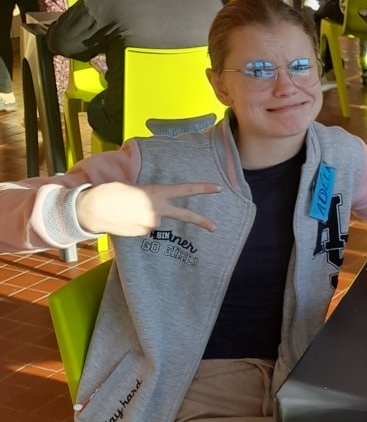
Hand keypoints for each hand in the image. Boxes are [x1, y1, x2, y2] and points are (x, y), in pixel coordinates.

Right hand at [77, 182, 219, 236]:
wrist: (94, 209)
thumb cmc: (111, 193)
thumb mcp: (133, 188)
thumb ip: (148, 198)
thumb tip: (153, 211)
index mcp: (155, 193)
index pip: (183, 190)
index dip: (201, 188)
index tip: (217, 188)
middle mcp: (157, 209)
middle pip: (183, 215)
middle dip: (200, 221)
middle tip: (215, 227)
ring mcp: (150, 224)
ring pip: (154, 220)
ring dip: (144, 216)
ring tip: (127, 211)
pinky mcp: (143, 234)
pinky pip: (144, 227)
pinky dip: (137, 224)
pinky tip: (125, 219)